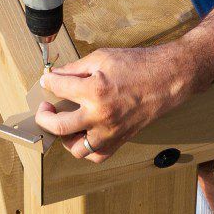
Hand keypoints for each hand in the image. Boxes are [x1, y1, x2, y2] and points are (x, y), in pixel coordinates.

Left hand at [34, 44, 208, 161]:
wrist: (168, 78)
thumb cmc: (138, 65)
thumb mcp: (102, 58)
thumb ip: (75, 68)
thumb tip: (56, 75)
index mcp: (95, 91)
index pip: (58, 88)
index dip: (49, 82)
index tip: (47, 80)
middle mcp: (100, 116)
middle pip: (59, 126)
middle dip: (45, 117)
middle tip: (46, 108)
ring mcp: (111, 132)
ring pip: (76, 149)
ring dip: (65, 138)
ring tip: (65, 124)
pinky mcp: (121, 139)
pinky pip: (98, 155)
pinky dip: (87, 149)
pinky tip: (84, 135)